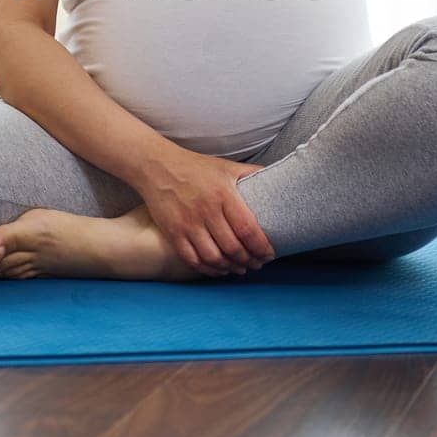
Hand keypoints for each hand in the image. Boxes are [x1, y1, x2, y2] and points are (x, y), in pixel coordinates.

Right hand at [135, 151, 274, 277]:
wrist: (157, 166)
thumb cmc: (196, 167)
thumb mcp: (226, 166)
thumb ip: (252, 174)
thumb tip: (279, 179)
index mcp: (223, 194)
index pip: (247, 229)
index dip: (261, 247)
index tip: (269, 253)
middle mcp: (206, 210)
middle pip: (233, 248)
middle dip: (250, 260)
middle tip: (258, 263)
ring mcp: (188, 223)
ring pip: (214, 257)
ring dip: (231, 268)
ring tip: (241, 268)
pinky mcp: (173, 233)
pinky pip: (193, 260)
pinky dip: (209, 269)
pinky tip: (219, 269)